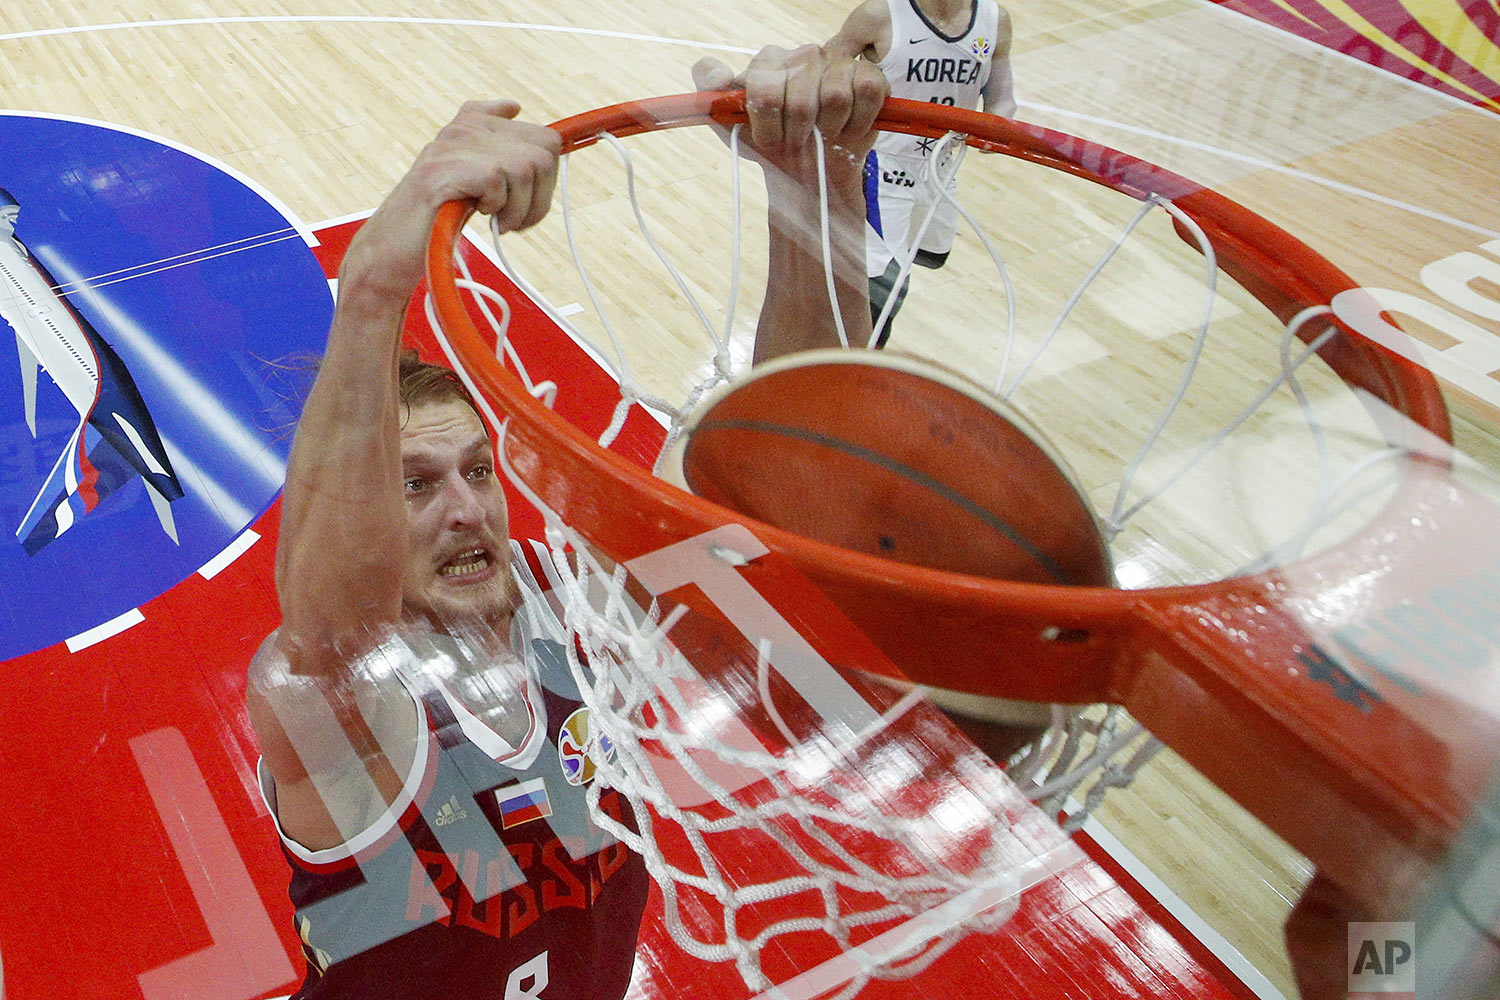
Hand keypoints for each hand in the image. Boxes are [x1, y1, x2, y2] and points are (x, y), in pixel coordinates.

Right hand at [341, 100, 561, 298]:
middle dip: (539, 197)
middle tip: (512, 219)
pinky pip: (497, 180)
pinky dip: (496, 207)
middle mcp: (464, 127)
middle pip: (544, 153)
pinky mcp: (441, 170)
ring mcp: (451, 146)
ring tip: (496, 221)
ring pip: (525, 168)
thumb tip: (514, 106)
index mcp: (474, 122)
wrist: (393, 246)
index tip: (526, 202)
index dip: (546, 180)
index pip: (545, 139)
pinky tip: (477, 215)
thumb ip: (496, 144)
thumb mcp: (472, 175)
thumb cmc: (438, 215)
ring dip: (519, 208)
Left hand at [692, 45, 886, 184]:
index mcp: (768, 62)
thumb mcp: (729, 123)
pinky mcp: (869, 76)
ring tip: (822, 136)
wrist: (806, 172)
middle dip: (797, 135)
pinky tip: (845, 130)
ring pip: (835, 97)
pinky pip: (865, 92)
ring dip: (828, 131)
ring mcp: (837, 62)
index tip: (768, 140)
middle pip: (801, 100)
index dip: (767, 126)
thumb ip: (711, 93)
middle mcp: (803, 55)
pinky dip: (855, 122)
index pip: (764, 90)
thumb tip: (716, 76)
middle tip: (795, 143)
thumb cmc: (770, 145)